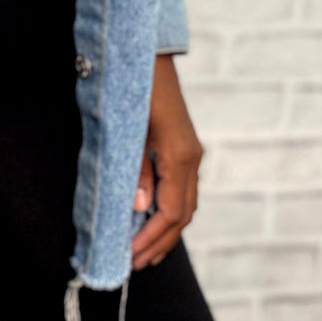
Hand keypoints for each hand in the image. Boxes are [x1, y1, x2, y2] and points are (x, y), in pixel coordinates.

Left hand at [131, 54, 202, 270]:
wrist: (147, 57)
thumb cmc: (134, 90)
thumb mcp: (130, 129)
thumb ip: (136, 169)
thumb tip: (138, 207)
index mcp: (180, 156)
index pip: (170, 211)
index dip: (150, 237)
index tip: (129, 255)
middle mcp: (191, 158)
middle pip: (182, 214)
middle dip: (160, 241)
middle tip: (136, 263)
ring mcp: (190, 153)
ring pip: (185, 203)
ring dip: (166, 230)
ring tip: (145, 251)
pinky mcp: (183, 147)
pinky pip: (181, 189)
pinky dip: (168, 210)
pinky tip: (153, 219)